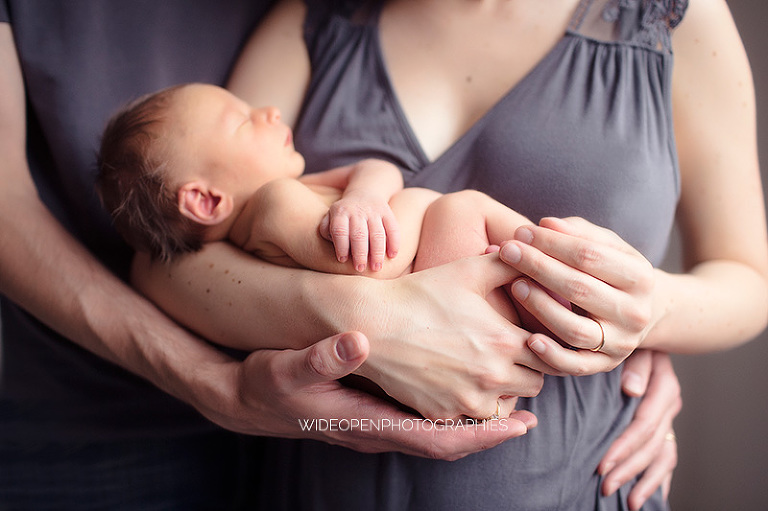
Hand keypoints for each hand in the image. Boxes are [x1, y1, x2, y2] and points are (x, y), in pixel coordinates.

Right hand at [198, 331, 536, 459]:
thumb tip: (357, 342)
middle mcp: (379, 429)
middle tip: (532, 410)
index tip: (520, 427)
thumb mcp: (288, 366)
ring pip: (437, 429)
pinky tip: (461, 383)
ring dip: (474, 417)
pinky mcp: (370, 408)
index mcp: (369, 423)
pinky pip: (420, 415)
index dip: (481, 436)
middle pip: (448, 439)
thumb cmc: (269, 384)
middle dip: (490, 429)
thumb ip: (321, 356)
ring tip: (510, 394)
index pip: (437, 440)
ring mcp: (375, 422)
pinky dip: (448, 407)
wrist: (247, 397)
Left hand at [320, 191, 400, 271]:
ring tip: (376, 267)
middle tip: (360, 268)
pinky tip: (392, 256)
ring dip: (377, 253)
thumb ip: (325, 229)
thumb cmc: (343, 215)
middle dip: (360, 253)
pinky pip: (393, 228)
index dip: (341, 246)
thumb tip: (331, 242)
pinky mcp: (387, 212)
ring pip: (377, 233)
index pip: (339, 230)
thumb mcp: (329, 217)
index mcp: (340, 212)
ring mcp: (374, 211)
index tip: (342, 260)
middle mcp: (357, 210)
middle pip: (359, 234)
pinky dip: (394, 243)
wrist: (364, 193)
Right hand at [355, 252, 554, 420]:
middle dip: (528, 370)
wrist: (372, 322)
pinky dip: (471, 403)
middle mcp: (492, 376)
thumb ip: (510, 264)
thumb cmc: (421, 292)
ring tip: (484, 368)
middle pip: (534, 385)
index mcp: (504, 341)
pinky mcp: (442, 414)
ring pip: (506, 406)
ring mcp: (466, 400)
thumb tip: (536, 256)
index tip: (528, 337)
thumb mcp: (468, 270)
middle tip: (508, 353)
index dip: (542, 346)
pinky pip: (472, 418)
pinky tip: (458, 380)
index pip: (550, 355)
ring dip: (503, 391)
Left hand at [501, 216, 655, 373]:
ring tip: (515, 285)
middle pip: (579, 288)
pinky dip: (551, 355)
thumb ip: (578, 232)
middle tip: (507, 251)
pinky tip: (529, 339)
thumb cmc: (613, 271)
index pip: (589, 255)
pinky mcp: (604, 365)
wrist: (644, 312)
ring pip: (575, 329)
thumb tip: (545, 224)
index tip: (520, 232)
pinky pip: (575, 365)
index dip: (552, 242)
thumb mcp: (608, 246)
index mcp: (640, 276)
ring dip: (541, 307)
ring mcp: (620, 342)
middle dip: (538, 267)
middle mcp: (634, 312)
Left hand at [600, 350, 680, 508]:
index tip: (602, 465)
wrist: (641, 332)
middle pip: (651, 446)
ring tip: (629, 502)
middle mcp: (669, 406)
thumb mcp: (635, 344)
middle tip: (605, 486)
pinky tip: (649, 495)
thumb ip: (635, 366)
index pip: (644, 425)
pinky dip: (659, 478)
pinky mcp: (665, 425)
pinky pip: (667, 457)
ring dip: (645, 480)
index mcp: (664, 387)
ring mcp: (669, 418)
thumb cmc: (630, 339)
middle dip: (628, 469)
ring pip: (662, 456)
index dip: (623, 447)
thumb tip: (633, 391)